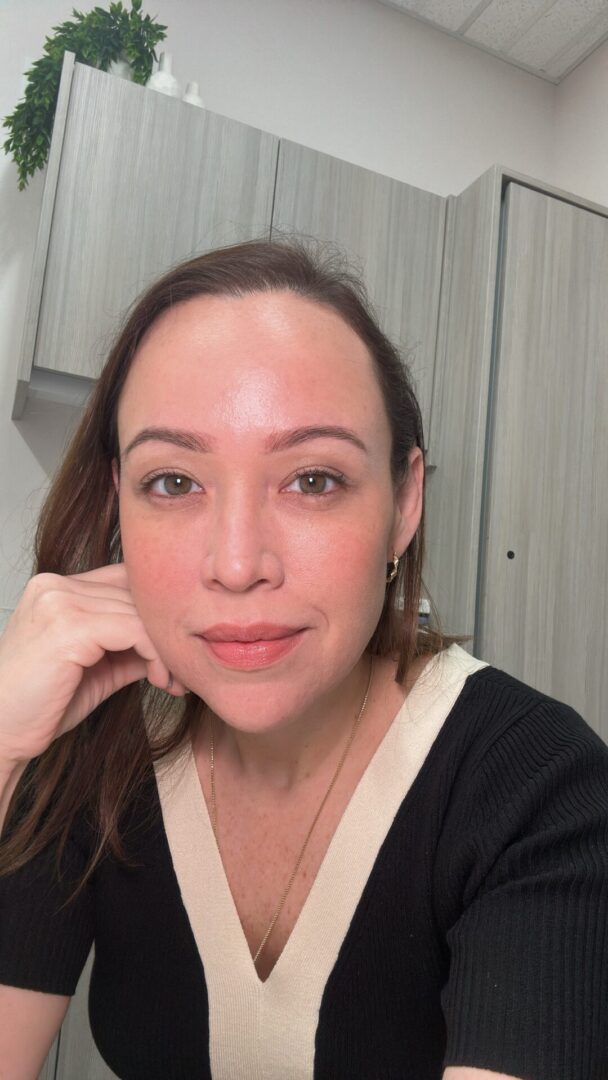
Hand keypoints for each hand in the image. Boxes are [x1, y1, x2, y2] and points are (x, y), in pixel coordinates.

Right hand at [0, 563, 186, 767]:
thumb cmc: (40, 706)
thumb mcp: (95, 667)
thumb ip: (128, 644)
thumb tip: (172, 641)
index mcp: (55, 588)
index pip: (124, 578)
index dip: (154, 611)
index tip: (172, 651)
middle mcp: (54, 585)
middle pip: (136, 594)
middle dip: (165, 634)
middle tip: (180, 673)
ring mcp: (59, 602)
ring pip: (141, 612)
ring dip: (165, 649)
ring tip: (169, 681)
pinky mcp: (69, 627)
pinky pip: (135, 630)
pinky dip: (156, 656)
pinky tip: (157, 681)